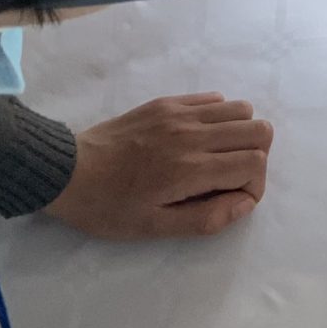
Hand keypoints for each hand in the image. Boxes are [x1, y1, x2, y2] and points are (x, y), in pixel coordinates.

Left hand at [43, 94, 271, 239]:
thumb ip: (206, 218)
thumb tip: (243, 203)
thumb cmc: (109, 207)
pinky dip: (219, 119)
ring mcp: (180, 113)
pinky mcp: (167, 103)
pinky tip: (197, 139)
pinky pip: (213, 99)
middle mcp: (192, 134)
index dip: (254, 186)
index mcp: (190, 169)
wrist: (67, 171)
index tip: (231, 199)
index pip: (254, 163)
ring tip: (216, 157)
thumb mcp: (154, 228)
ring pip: (241, 109)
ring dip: (240, 135)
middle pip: (259, 130)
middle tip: (228, 178)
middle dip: (255, 158)